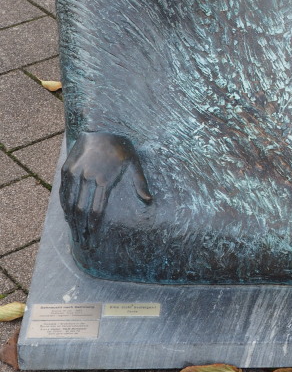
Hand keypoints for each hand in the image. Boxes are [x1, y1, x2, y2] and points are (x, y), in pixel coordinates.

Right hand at [60, 132, 151, 247]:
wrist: (102, 127)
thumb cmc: (121, 147)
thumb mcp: (135, 162)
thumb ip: (140, 182)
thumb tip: (149, 200)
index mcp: (105, 179)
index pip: (97, 211)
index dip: (94, 229)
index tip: (93, 241)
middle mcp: (89, 177)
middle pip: (82, 211)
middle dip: (82, 230)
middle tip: (84, 244)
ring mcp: (76, 172)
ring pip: (69, 203)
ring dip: (71, 222)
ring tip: (75, 235)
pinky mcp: (67, 167)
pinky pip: (62, 191)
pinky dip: (64, 206)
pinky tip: (67, 216)